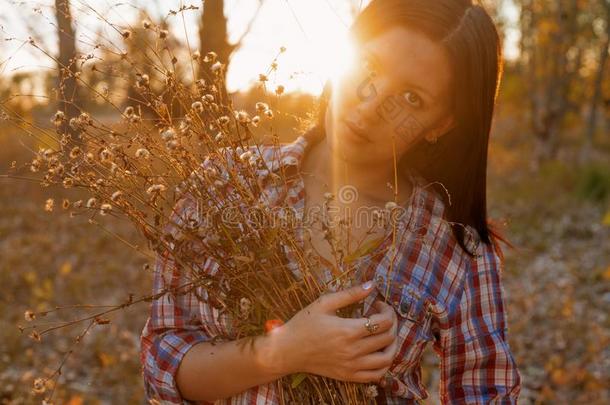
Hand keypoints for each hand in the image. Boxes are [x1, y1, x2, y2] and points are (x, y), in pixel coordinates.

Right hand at [274, 280, 399, 383]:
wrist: (287, 350)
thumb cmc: (304, 324)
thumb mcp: (324, 303)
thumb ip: (350, 294)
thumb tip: (371, 285)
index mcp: (348, 330)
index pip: (383, 322)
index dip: (387, 310)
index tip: (379, 304)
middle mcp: (353, 351)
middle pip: (388, 338)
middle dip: (391, 323)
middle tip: (383, 315)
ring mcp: (352, 366)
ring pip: (387, 358)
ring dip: (393, 344)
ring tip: (386, 334)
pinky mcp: (349, 376)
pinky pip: (376, 375)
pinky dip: (384, 365)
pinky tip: (379, 353)